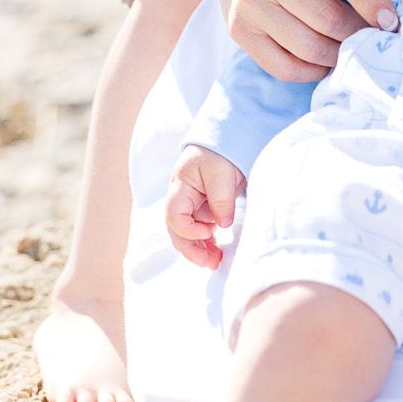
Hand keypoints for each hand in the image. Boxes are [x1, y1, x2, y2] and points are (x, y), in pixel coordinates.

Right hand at [165, 146, 244, 268]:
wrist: (228, 138)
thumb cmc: (221, 151)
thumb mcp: (222, 172)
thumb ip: (221, 199)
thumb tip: (222, 225)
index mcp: (180, 186)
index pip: (174, 215)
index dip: (189, 230)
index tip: (210, 231)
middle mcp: (181, 198)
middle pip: (177, 230)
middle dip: (192, 249)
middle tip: (211, 263)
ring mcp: (191, 204)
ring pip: (187, 234)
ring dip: (199, 249)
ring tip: (216, 262)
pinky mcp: (203, 208)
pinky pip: (200, 230)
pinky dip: (206, 242)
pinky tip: (217, 252)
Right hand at [227, 0, 399, 81]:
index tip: (390, 19)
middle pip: (324, 17)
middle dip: (359, 32)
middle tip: (376, 36)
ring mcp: (247, 4)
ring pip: (307, 47)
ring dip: (340, 54)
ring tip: (355, 46)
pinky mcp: (238, 31)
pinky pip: (282, 67)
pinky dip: (312, 71)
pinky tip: (326, 58)